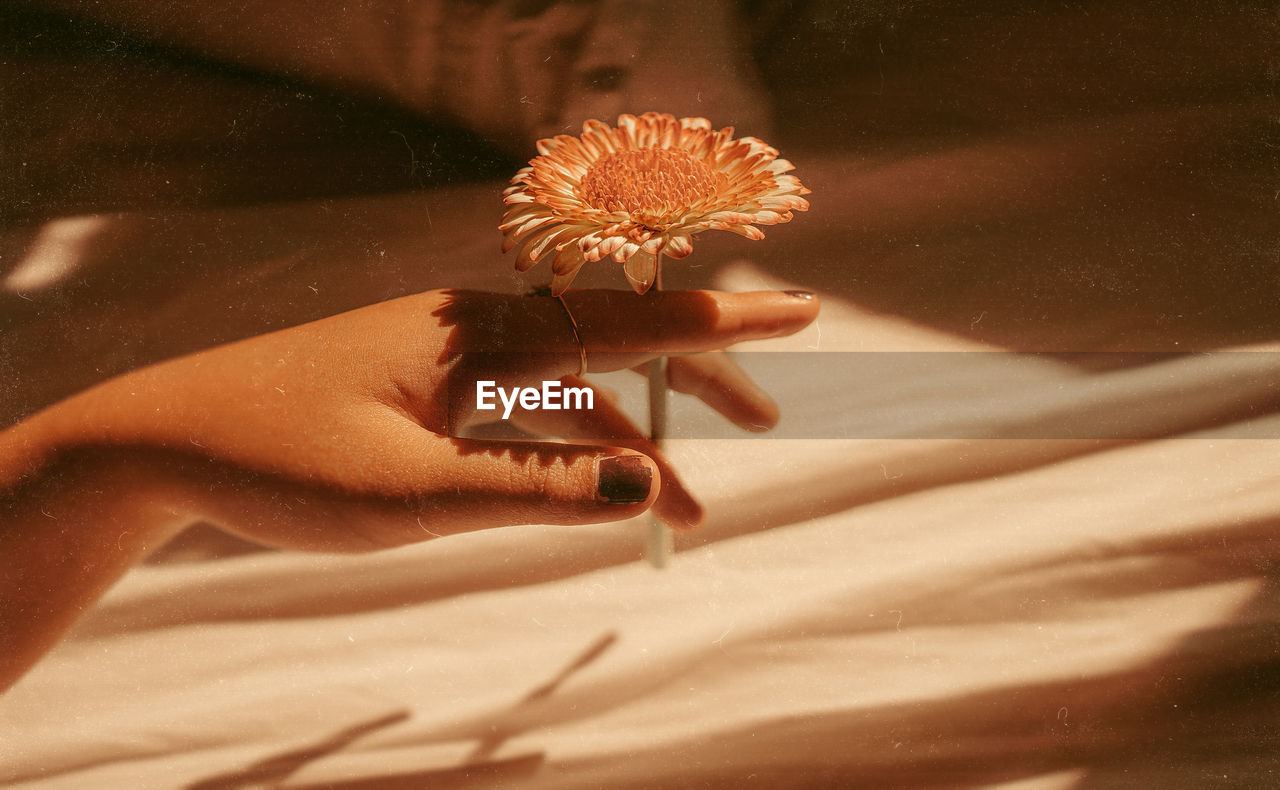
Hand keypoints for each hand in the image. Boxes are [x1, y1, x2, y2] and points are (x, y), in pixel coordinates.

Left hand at [10, 288, 818, 551]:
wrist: (167, 440)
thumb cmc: (282, 459)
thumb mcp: (414, 493)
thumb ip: (535, 490)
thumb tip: (650, 491)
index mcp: (479, 333)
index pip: (626, 320)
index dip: (723, 324)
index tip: (805, 313)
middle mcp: (477, 329)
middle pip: (615, 344)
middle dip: (694, 381)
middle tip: (768, 419)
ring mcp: (455, 358)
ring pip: (574, 388)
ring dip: (634, 443)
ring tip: (693, 511)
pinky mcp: (434, 390)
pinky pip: (526, 413)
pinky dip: (571, 453)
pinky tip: (601, 492)